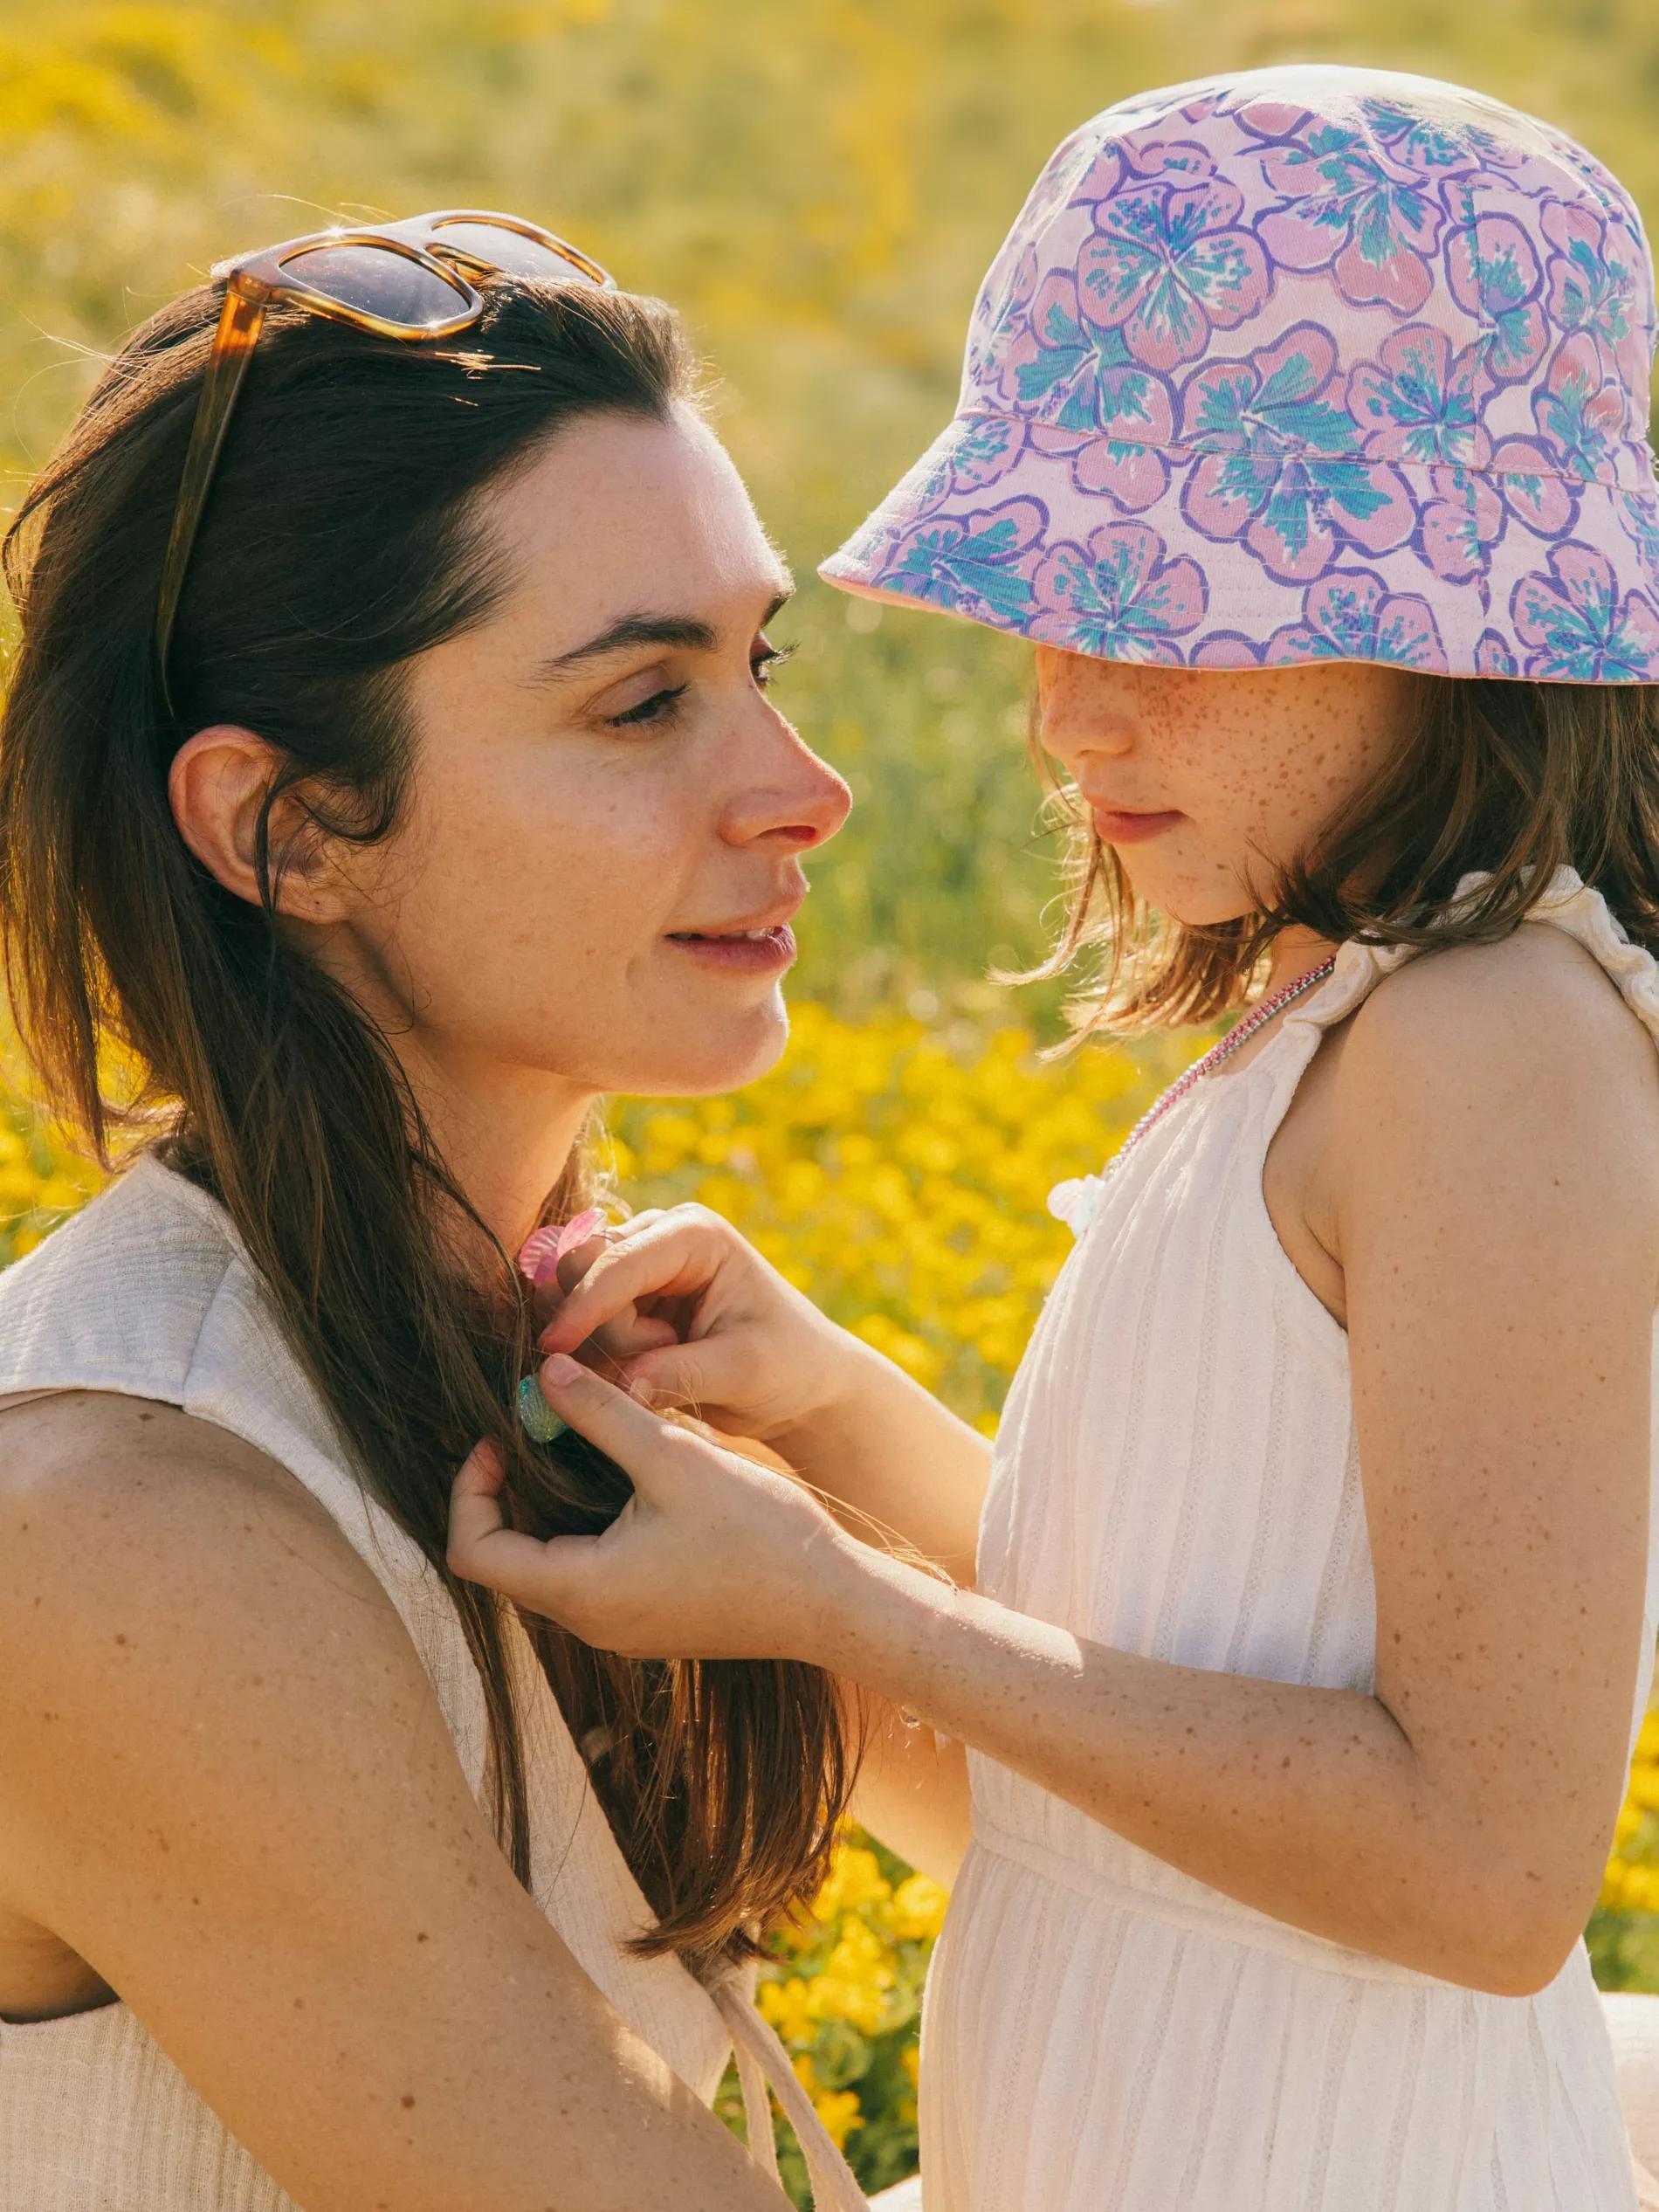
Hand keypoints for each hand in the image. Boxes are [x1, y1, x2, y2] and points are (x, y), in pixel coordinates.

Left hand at [448, 1356, 854, 1662]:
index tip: (502, 1438)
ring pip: (546, 1569)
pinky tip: (622, 1483)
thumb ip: (601, 1413)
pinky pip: (588, 1579)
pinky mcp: (650, 1624)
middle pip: (504, 1562)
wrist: (832, 1601)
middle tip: (535, 1432)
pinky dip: (582, 1531)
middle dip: (506, 1493)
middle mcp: (590, 1623)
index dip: (470, 1490)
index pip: (472, 1551)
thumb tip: (544, 1372)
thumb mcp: (673, 1457)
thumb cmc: (758, 1532)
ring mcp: (620, 1631)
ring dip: (547, 1510)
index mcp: (581, 1590)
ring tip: (578, 1446)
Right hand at [531, 1202, 866, 1449]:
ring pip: (572, 1298)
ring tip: (667, 1363)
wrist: (802, 1382)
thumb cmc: (788, 1366)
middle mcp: (660, 1236)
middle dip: (601, 1326)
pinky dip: (597, 1354)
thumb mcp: (744, 1371)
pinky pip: (580, 1324)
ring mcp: (639, 1266)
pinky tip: (643, 1371)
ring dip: (601, 1344)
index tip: (554, 1349)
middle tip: (662, 1359)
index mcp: (694, 1234)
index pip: (617, 1261)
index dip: (582, 1305)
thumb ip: (680, 1374)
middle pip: (581, 1268)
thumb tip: (619, 1385)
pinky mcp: (625, 1300)